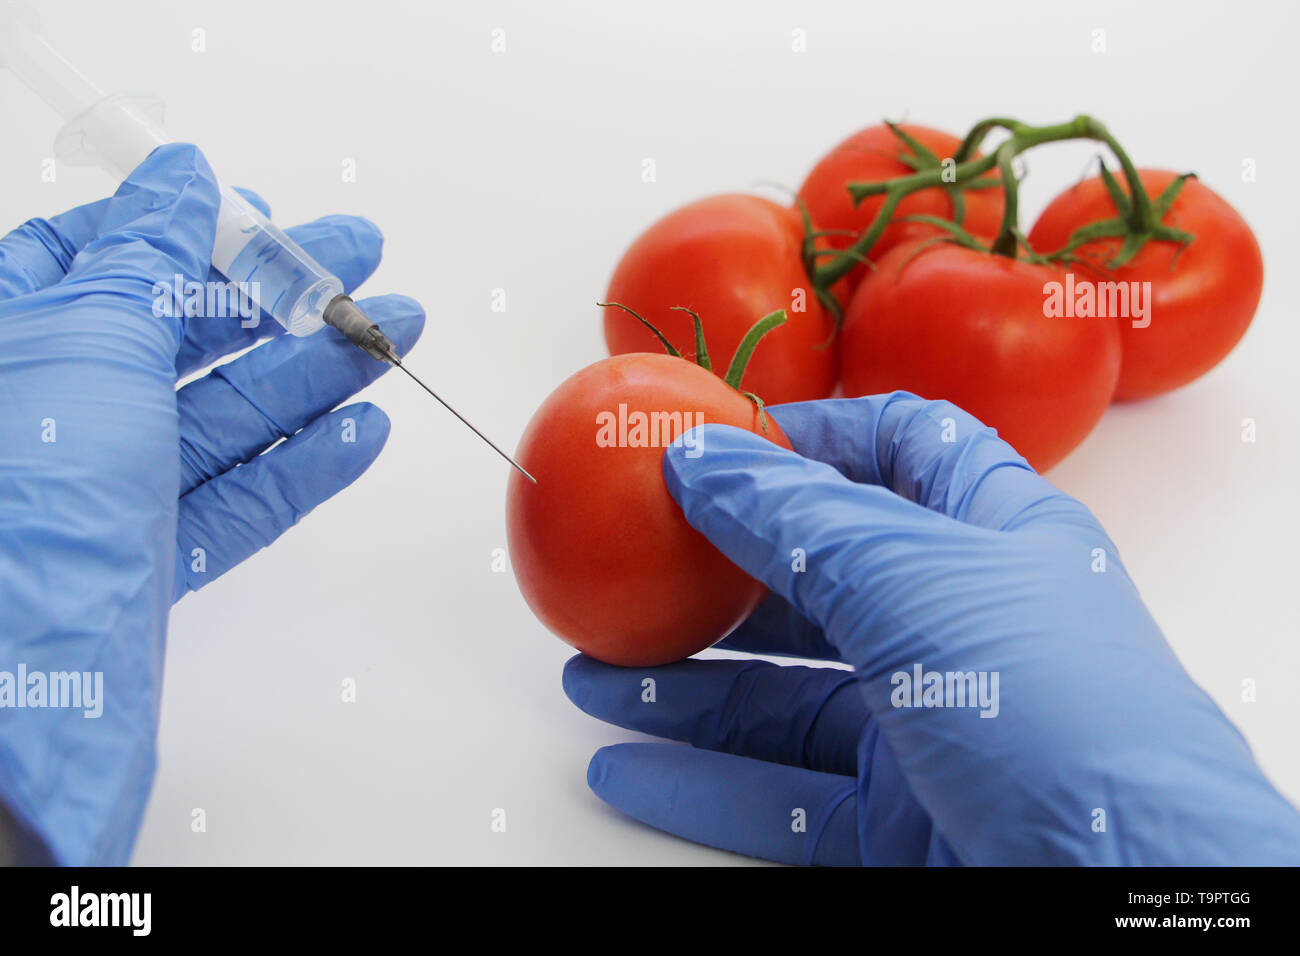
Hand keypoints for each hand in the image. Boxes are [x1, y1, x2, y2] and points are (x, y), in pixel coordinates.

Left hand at [0, 144, 423, 863]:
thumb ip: (146, 249)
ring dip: (317, 371)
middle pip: (185, 333)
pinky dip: (305, 463)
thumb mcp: (87, 331)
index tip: (260, 215)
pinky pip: (243, 496)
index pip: (95, 259)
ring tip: (392, 332)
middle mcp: (58, 412)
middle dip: (282, 295)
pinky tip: (360, 429)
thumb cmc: (24, 489)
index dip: (184, 230)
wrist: (21, 673)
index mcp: (16, 342)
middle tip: (360, 260)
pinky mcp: (154, 555)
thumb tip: (185, 178)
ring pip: (229, 415)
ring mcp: (107, 487)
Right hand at [563, 394, 1299, 864]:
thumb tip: (700, 457)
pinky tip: (630, 769)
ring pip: (784, 699)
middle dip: (717, 576)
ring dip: (685, 689)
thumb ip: (796, 519)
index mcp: (993, 538)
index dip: (814, 438)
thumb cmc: (1057, 712)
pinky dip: (702, 785)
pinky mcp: (900, 822)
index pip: (905, 452)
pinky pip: (781, 795)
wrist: (1128, 895)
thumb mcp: (913, 581)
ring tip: (593, 674)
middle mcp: (960, 627)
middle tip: (631, 568)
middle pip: (819, 581)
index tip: (720, 446)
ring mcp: (929, 729)